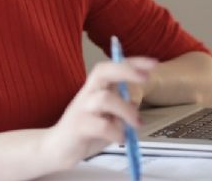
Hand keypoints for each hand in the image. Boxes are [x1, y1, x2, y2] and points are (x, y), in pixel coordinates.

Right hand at [40, 57, 156, 169]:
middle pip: (102, 71)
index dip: (132, 63)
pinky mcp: (78, 126)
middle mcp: (87, 93)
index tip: (153, 63)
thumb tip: (136, 103)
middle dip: (125, 70)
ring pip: (105, 99)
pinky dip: (116, 132)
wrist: (57, 148)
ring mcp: (81, 109)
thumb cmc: (86, 131)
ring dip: (126, 110)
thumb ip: (121, 108)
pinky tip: (120, 139)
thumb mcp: (108, 116)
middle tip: (145, 78)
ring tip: (136, 124)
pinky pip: (101, 125)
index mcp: (96, 88)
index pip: (112, 66)